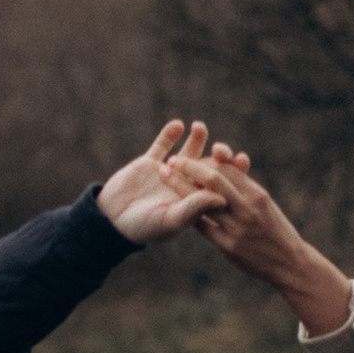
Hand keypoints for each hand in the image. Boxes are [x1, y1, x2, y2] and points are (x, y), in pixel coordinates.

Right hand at [98, 120, 222, 244]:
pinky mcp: (149, 163)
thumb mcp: (170, 220)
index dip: (233, 172)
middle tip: (223, 147)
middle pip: (208, 166)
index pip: (219, 185)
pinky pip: (162, 144)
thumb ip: (195, 208)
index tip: (243, 159)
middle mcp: (184, 186)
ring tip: (200, 127)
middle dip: (218, 155)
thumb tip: (224, 197)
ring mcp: (167, 173)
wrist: (110, 220)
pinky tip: (178, 125)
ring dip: (196, 139)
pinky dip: (170, 134)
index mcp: (194, 203)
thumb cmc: (143, 227)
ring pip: (188, 152)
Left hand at [172, 144, 353, 334]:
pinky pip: (203, 226)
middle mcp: (247, 208)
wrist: (289, 262)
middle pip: (214, 179)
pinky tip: (175, 207)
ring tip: (164, 176)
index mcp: (257, 194)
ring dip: (181, 187)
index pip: (228, 168)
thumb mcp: (265, 204)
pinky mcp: (229, 245)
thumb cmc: (276, 229)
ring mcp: (237, 228)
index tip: (192, 155)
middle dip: (190, 167)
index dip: (207, 160)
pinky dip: (190, 214)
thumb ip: (244, 187)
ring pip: (204, 202)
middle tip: (172, 160)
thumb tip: (223, 164)